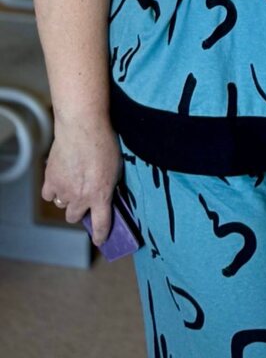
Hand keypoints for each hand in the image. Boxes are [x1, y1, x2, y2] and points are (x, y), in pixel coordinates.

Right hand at [42, 116, 121, 243]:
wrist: (83, 126)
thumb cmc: (105, 142)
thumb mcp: (117, 166)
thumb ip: (110, 185)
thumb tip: (106, 194)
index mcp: (101, 195)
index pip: (101, 225)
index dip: (101, 235)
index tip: (100, 240)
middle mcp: (81, 198)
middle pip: (75, 217)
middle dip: (80, 210)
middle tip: (84, 198)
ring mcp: (64, 190)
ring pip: (62, 206)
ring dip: (67, 198)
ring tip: (73, 182)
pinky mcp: (50, 180)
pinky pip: (48, 195)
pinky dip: (53, 190)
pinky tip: (60, 179)